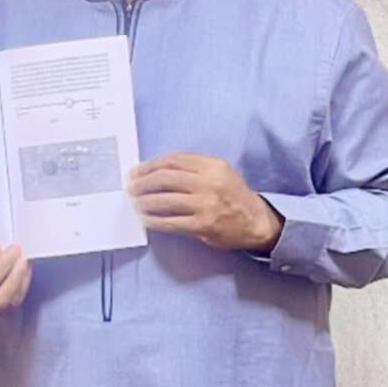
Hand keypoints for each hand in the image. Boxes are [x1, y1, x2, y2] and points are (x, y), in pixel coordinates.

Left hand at [128, 152, 282, 250]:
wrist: (256, 221)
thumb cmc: (231, 193)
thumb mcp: (218, 171)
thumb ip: (191, 166)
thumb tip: (152, 168)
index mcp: (212, 165)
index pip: (172, 160)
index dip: (149, 165)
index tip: (136, 171)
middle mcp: (209, 182)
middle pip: (165, 178)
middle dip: (143, 182)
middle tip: (131, 187)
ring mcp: (206, 205)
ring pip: (164, 200)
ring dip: (144, 201)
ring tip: (135, 202)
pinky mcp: (203, 225)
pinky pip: (170, 222)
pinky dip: (153, 220)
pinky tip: (145, 218)